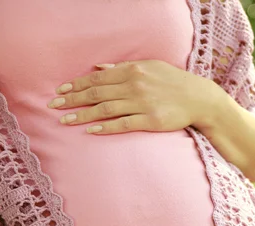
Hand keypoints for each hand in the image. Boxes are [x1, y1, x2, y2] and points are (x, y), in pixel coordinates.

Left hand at [47, 60, 218, 134]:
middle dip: (73, 100)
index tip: (60, 91)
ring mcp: (143, 104)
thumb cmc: (174, 82)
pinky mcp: (151, 121)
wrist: (200, 98)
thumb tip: (98, 68)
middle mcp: (135, 85)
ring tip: (66, 120)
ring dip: (83, 115)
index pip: (97, 78)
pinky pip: (123, 124)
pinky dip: (105, 127)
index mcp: (133, 70)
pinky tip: (91, 130)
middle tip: (54, 106)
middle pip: (97, 93)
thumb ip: (123, 68)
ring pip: (105, 109)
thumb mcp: (150, 67)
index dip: (77, 85)